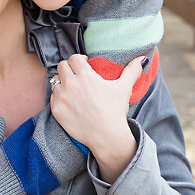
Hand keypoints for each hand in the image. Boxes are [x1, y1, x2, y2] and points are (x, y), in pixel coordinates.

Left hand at [50, 55, 143, 182]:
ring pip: (55, 81)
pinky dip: (59, 97)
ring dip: (62, 82)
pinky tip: (69, 102)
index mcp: (85, 75)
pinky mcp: (56, 109)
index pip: (74, 58)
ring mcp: (61, 97)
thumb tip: (142, 59)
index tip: (84, 65)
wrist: (105, 136)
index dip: (80, 60)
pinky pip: (52, 97)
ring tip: (72, 89)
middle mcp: (71, 84)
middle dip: (69, 69)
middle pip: (62, 66)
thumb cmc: (115, 112)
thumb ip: (132, 71)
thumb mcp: (124, 88)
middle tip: (77, 76)